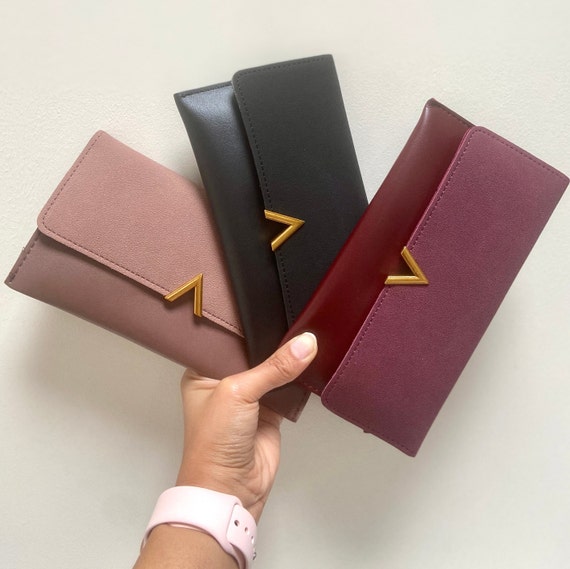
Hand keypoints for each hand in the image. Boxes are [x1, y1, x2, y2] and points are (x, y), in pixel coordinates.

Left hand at [176, 332, 316, 520]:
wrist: (231, 488)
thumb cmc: (214, 441)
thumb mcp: (239, 392)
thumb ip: (274, 367)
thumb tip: (306, 344)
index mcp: (202, 372)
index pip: (227, 339)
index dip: (247, 325)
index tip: (269, 304)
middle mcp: (224, 381)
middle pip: (254, 353)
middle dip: (271, 341)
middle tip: (293, 315)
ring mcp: (249, 397)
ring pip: (272, 369)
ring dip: (287, 359)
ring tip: (305, 332)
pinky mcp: (270, 411)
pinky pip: (287, 387)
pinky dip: (298, 378)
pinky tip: (309, 358)